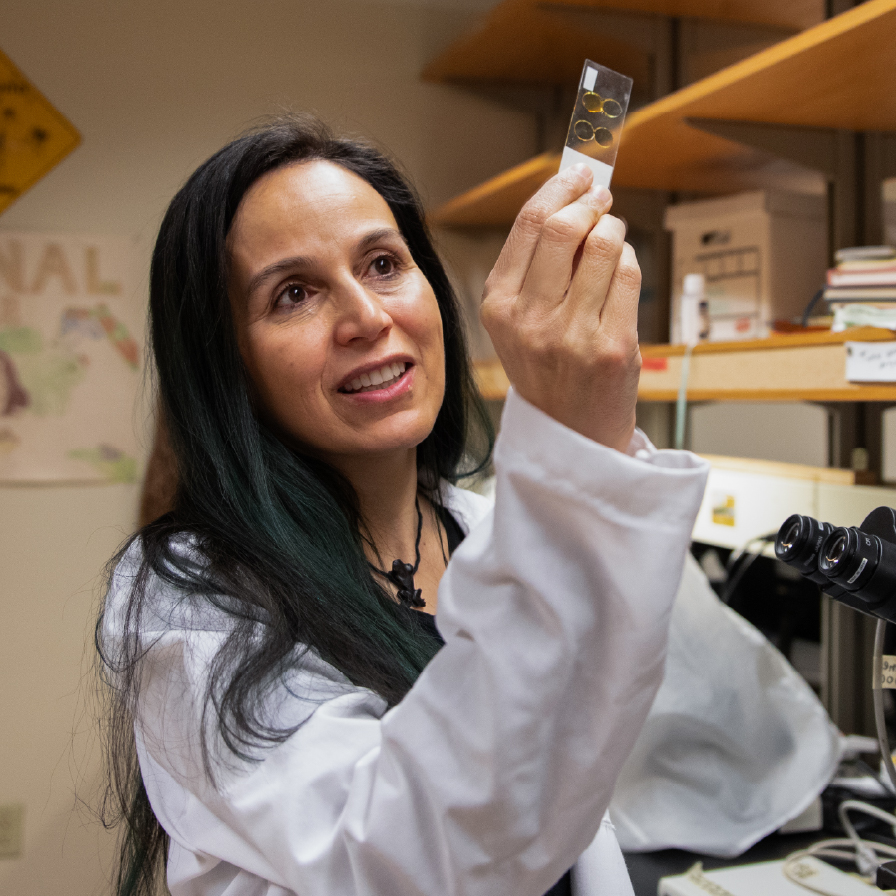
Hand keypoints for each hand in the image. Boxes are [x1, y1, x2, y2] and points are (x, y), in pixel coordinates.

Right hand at [480, 164, 641, 451]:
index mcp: (499, 306)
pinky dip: (629, 262)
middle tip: (601, 198)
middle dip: (590, 201)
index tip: (578, 174)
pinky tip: (620, 273)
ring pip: (603, 244)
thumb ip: (535, 265)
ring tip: (611, 237)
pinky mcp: (611, 346)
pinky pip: (629, 274)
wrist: (569, 432)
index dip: (560, 187)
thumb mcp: (519, 320)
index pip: (529, 224)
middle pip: (564, 226)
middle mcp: (529, 319)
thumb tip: (572, 197)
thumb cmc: (547, 369)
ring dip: (614, 229)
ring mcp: (571, 334)